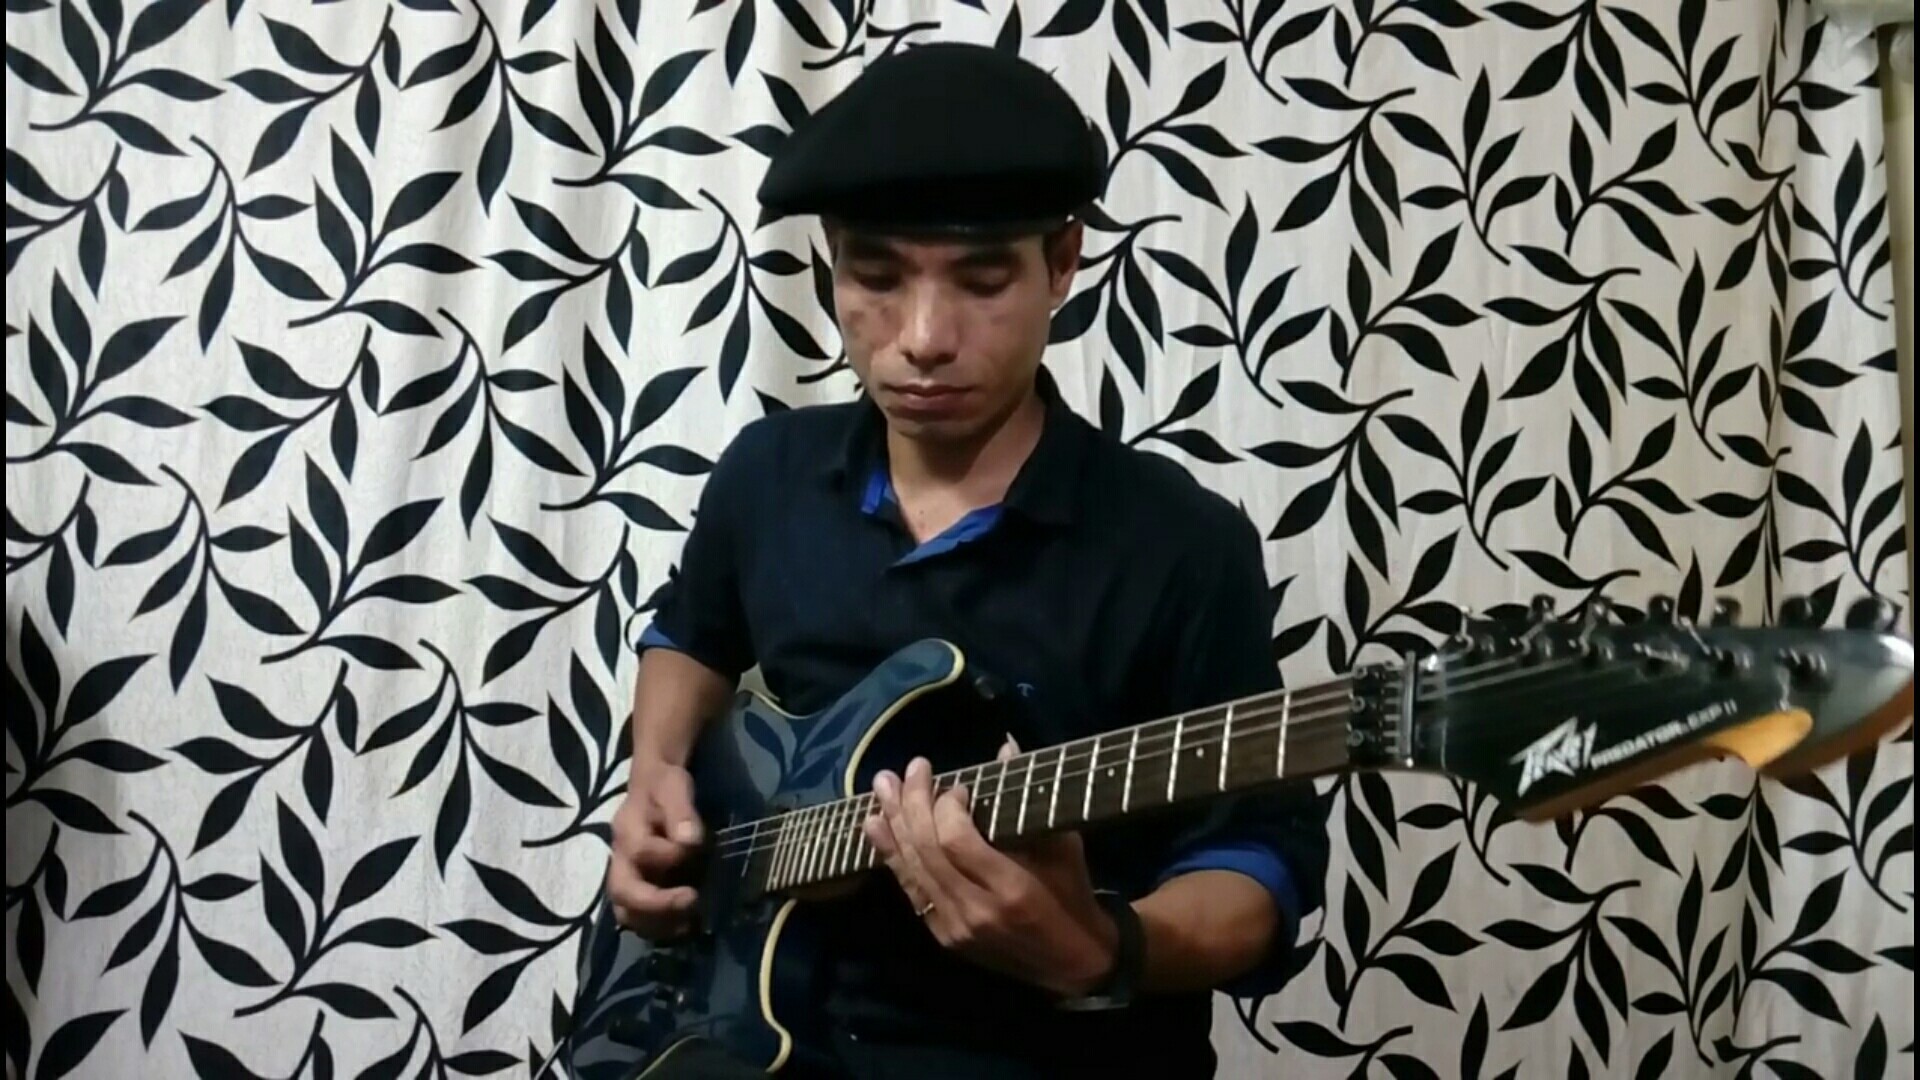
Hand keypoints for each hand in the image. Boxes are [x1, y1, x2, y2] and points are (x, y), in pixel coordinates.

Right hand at [607, 759, 703, 938]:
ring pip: (626, 913)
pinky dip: (660, 928)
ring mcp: (625, 877)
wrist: (651, 787)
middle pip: (621, 893)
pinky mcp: (637, 890)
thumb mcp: (674, 787)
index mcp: (626, 831)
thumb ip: (681, 811)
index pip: (639, 851)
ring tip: (689, 924)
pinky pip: (639, 918)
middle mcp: (619, 859)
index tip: (696, 849)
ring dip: (657, 924)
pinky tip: (686, 926)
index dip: (668, 856)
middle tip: (692, 904)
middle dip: (655, 906)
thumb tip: (690, 840)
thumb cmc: (664, 786)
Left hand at [863, 739, 1120, 997]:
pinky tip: (876, 827)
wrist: (1073, 965)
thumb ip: (1026, 799)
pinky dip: (892, 856)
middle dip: (912, 804)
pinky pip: (911, 890)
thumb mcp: (1062, 845)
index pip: (956, 840)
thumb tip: (1004, 745)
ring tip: (881, 787)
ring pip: (911, 870)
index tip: (958, 785)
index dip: (946, 807)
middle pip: (927, 852)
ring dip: (893, 825)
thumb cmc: (1071, 896)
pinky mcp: (943, 937)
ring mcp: (954, 927)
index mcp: (1010, 888)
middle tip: (910, 769)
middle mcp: (975, 910)